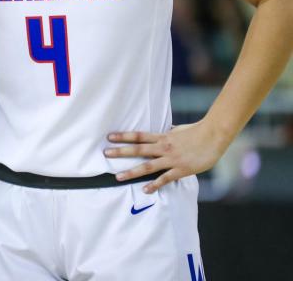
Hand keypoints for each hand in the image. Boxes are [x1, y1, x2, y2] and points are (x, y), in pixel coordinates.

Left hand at [104, 122, 226, 192]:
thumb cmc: (197, 131)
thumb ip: (168, 133)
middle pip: (138, 150)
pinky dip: (155, 185)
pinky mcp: (181, 169)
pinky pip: (165, 178)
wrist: (214, 136)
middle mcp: (163, 147)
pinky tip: (145, 190)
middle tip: (105, 154)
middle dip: (121, 152)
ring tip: (118, 177)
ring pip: (147, 166)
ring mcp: (171, 159)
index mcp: (162, 137)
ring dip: (131, 172)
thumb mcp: (178, 130)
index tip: (109, 137)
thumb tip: (164, 130)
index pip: (138, 136)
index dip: (123, 136)